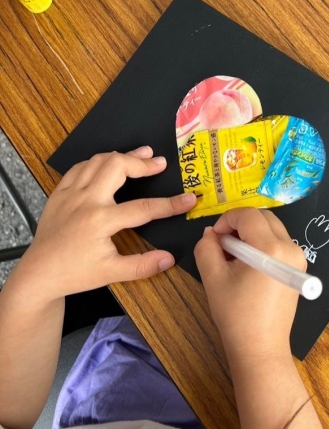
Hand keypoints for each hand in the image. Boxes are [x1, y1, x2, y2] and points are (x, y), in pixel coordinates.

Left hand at [15, 146, 195, 302]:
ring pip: (98, 161)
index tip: (190, 199)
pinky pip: (80, 167)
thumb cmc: (75, 273)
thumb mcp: (111, 273)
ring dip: (122, 156)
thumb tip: (169, 258)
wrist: (39, 274)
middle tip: (160, 163)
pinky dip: (99, 162)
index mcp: (100, 221)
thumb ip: (142, 266)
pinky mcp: (60, 193)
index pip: (144, 208)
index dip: (171, 204)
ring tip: (142, 155)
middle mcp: (85, 201)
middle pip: (117, 166)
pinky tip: (110, 164)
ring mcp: (71, 194)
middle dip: (142, 162)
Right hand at [194, 208, 305, 361]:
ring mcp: (298, 258)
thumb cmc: (236, 314)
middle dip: (240, 223)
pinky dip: (262, 243)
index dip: (227, 219)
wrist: (260, 346)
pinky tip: (248, 264)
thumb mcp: (213, 278)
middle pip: (264, 217)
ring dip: (251, 233)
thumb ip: (207, 248)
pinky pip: (279, 242)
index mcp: (271, 248)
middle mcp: (291, 247)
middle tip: (222, 243)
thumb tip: (211, 233)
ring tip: (233, 256)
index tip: (214, 237)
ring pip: (272, 228)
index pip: (248, 215)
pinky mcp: (298, 268)